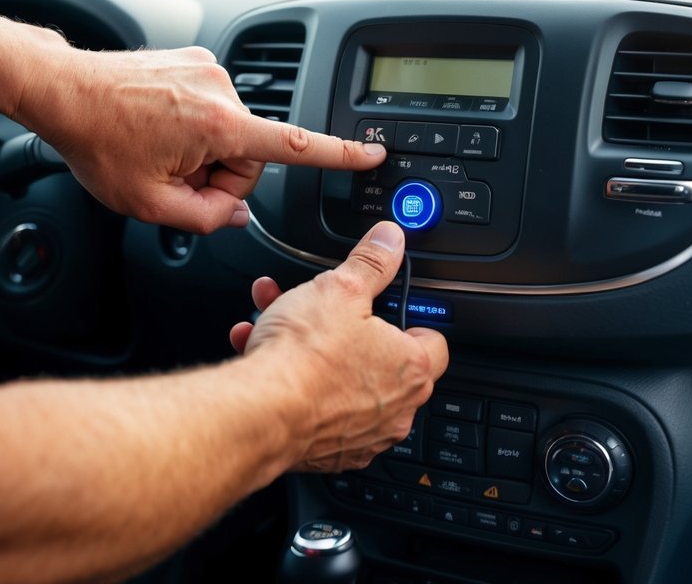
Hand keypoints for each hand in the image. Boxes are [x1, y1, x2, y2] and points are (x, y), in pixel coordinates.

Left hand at [13, 44, 385, 232]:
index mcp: (218, 124)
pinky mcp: (193, 59)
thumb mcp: (148, 204)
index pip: (295, 144)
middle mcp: (221, 88)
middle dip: (219, 175)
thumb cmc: (97, 142)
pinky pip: (209, 106)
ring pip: (228, 131)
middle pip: (249, 152)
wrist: (63, 90)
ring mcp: (206, 68)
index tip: (373, 152)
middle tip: (174, 182)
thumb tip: (235, 214)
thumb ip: (204, 218)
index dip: (339, 154)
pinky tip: (155, 129)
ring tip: (156, 152)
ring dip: (202, 150)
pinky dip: (190, 125)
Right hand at [230, 222, 449, 472]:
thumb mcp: (340, 287)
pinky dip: (290, 382)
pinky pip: (312, 408)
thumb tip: (390, 239)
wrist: (261, 412)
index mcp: (410, 368)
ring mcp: (360, 436)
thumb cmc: (305, 357)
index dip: (407, 319)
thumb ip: (370, 261)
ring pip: (338, 380)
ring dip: (308, 349)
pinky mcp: (325, 452)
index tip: (385, 308)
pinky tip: (259, 352)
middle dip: (341, 328)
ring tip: (276, 320)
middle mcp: (393, 409)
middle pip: (376, 358)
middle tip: (317, 309)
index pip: (432, 341)